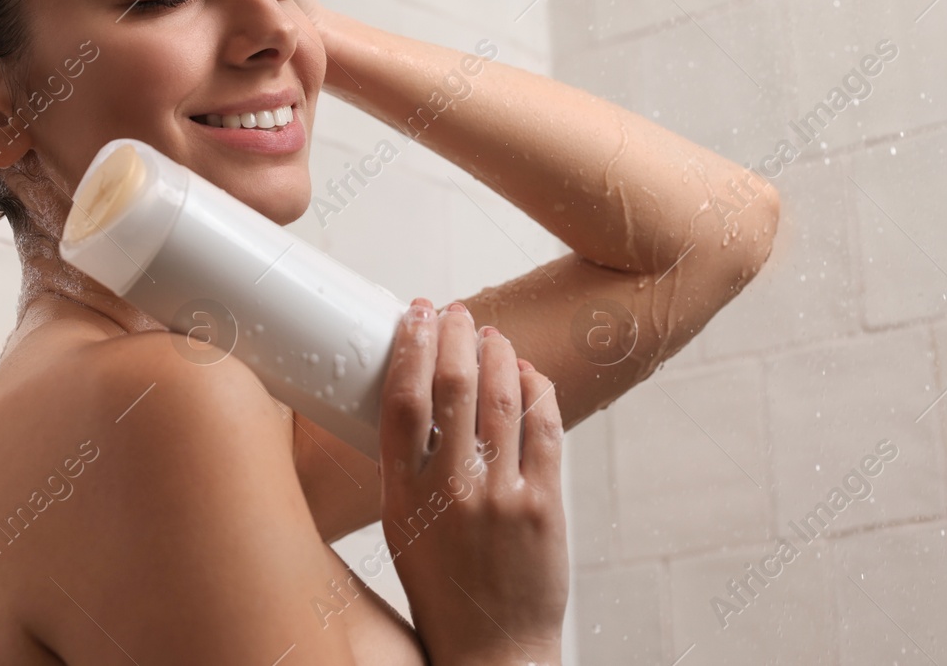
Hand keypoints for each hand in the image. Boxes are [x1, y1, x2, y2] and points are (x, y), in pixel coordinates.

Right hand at [379, 299, 568, 665]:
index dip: (410, 347)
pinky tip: (528, 373)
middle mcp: (450, 493)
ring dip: (498, 353)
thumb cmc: (444, 587)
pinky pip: (544, 428)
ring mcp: (500, 498)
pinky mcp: (544, 506)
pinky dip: (536, 389)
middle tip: (456, 313)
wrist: (492, 649)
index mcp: (405, 498)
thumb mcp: (404, 528)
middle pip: (452, 387)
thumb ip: (407, 469)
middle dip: (456, 335)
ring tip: (492, 336)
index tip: (415, 314)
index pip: (402, 402)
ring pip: (501, 398)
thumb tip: (414, 398)